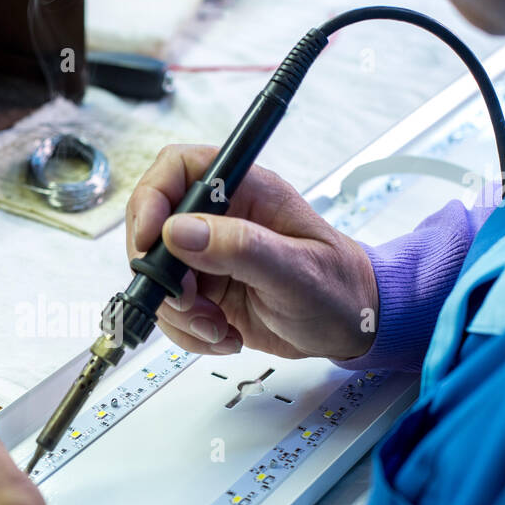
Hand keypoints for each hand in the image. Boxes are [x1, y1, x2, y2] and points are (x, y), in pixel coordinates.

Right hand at [127, 145, 378, 360]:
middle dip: (161, 272)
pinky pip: (170, 308)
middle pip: (154, 226)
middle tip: (188, 300)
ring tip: (217, 326)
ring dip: (178, 311)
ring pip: (156, 275)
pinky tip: (223, 335)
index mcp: (246, 190)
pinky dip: (187, 331)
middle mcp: (220, 219)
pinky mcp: (204, 290)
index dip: (153, 199)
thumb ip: (240, 247)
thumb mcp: (295, 269)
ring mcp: (208, 256)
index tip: (152, 240)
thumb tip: (181, 231)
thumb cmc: (339, 288)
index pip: (177, 169)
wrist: (351, 328)